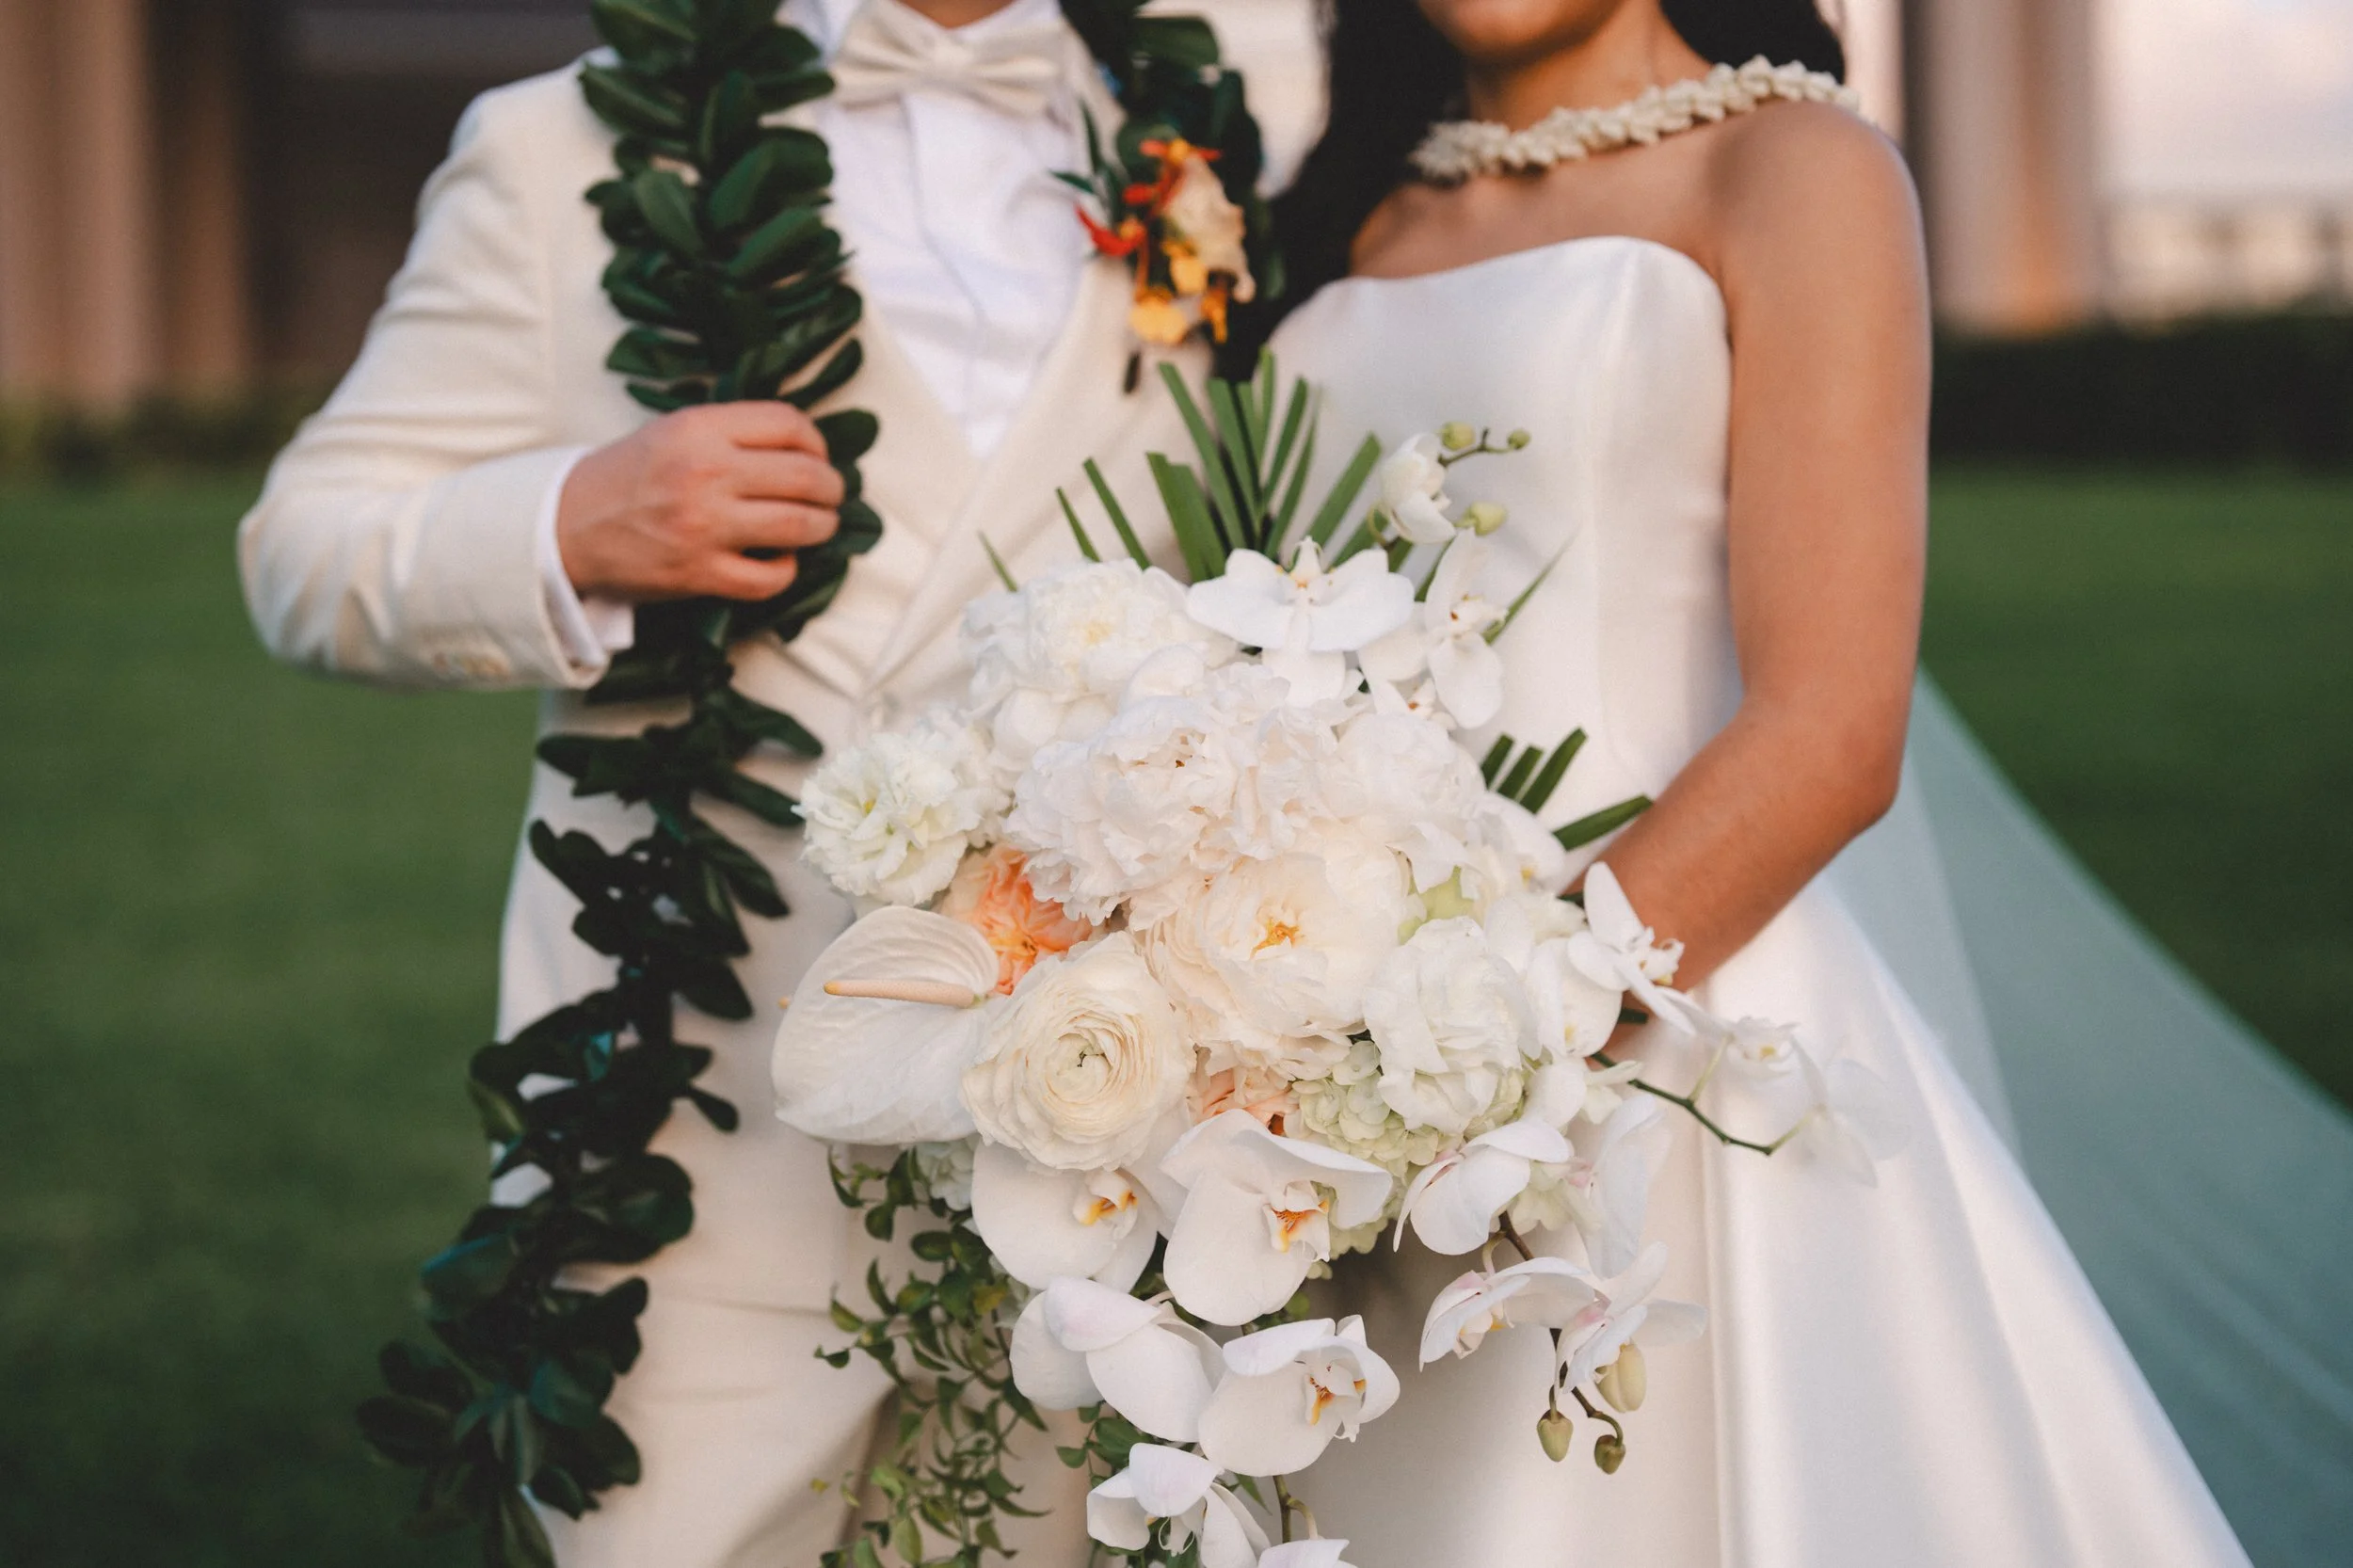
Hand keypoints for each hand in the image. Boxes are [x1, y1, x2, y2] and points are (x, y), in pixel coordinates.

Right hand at [555, 402, 846, 601]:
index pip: (788, 425)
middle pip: (806, 476)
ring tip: (818, 525)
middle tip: (831, 495)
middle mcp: (705, 474)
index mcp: (700, 429)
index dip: (817, 442)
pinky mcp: (699, 574)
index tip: (817, 456)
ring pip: (799, 525)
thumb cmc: (626, 476)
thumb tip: (801, 446)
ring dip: (822, 527)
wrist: (566, 525)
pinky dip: (786, 570)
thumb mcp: (673, 430)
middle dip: (831, 488)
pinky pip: (770, 578)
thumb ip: (732, 432)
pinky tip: (778, 560)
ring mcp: (704, 527)